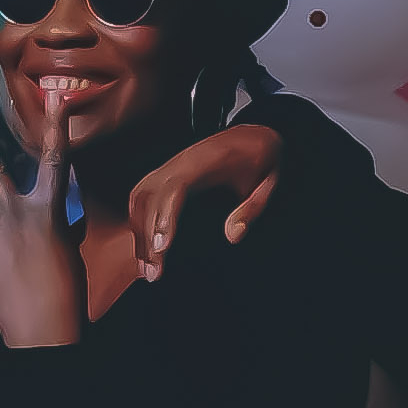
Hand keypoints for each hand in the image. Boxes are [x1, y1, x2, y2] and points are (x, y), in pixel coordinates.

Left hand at [0, 109, 84, 349]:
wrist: (40, 332)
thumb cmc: (64, 291)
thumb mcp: (66, 247)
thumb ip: (52, 222)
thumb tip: (43, 215)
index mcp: (47, 211)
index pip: (53, 161)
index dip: (55, 127)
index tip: (53, 97)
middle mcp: (13, 214)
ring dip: (2, 245)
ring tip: (17, 274)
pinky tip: (3, 282)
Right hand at [124, 121, 282, 279]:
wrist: (251, 134)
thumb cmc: (260, 159)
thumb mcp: (269, 181)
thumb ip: (252, 208)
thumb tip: (232, 236)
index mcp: (206, 161)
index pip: (175, 188)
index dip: (166, 217)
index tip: (163, 247)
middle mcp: (180, 162)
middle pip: (150, 198)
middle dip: (147, 237)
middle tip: (154, 273)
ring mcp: (169, 166)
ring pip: (140, 198)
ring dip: (139, 233)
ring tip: (146, 268)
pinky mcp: (164, 172)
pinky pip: (140, 196)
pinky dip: (137, 221)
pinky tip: (143, 246)